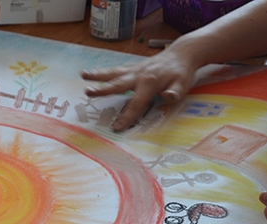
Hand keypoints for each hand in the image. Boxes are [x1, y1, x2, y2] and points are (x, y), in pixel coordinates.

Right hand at [81, 43, 200, 130]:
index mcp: (150, 82)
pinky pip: (116, 70)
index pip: (136, 104)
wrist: (182, 53)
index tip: (116, 127)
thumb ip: (175, 93)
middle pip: (118, 85)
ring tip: (83, 75)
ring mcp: (134, 70)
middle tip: (88, 92)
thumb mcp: (183, 84)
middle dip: (103, 90)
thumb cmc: (182, 72)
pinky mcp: (132, 68)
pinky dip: (103, 72)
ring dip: (98, 75)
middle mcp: (139, 75)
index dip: (126, 117)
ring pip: (113, 74)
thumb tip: (168, 97)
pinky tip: (92, 73)